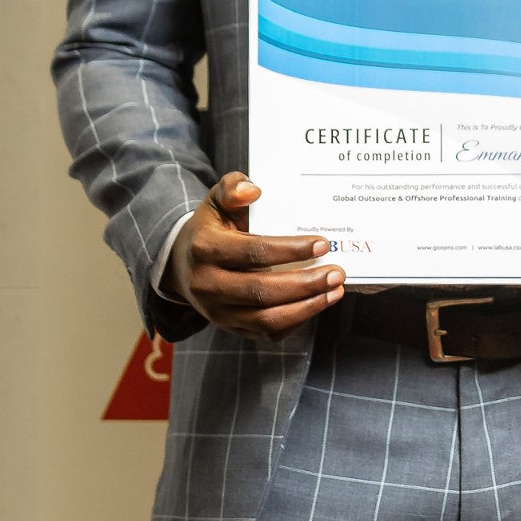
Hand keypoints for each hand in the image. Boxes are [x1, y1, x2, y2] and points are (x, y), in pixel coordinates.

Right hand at [165, 172, 345, 339]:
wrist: (183, 264)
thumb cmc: (212, 227)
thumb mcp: (217, 200)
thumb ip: (233, 187)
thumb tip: (253, 191)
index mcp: (205, 249)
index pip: (254, 253)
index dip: (290, 250)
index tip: (322, 244)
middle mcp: (208, 285)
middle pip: (262, 291)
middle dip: (305, 284)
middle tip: (337, 272)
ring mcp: (218, 312)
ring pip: (266, 319)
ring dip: (306, 307)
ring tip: (334, 291)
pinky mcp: (230, 328)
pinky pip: (267, 333)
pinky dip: (296, 321)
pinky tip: (317, 304)